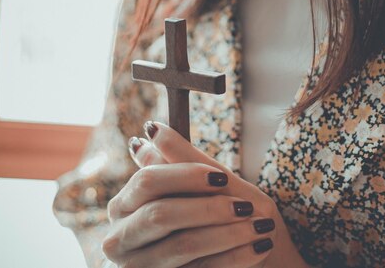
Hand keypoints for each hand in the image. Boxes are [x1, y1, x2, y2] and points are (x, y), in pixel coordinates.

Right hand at [102, 121, 308, 267]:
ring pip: (182, 245)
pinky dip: (235, 257)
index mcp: (125, 205)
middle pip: (159, 215)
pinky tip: (259, 247)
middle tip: (247, 206)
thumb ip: (181, 161)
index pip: (147, 182)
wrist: (243, 262)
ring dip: (229, 234)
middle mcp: (122, 238)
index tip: (221, 177)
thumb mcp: (207, 186)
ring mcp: (139, 267)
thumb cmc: (217, 216)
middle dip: (208, 209)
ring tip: (263, 226)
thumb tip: (153, 129)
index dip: (184, 176)